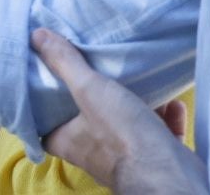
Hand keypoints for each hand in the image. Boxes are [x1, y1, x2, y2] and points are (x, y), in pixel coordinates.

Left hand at [32, 28, 207, 194]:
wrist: (168, 174)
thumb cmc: (121, 136)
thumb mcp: (89, 90)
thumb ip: (65, 64)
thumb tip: (37, 36)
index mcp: (70, 142)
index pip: (46, 129)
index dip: (44, 111)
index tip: (48, 86)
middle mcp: (95, 152)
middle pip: (88, 122)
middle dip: (94, 99)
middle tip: (96, 70)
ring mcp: (127, 156)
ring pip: (127, 126)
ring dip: (135, 102)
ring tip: (138, 76)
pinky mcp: (156, 157)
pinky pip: (160, 133)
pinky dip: (166, 115)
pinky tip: (172, 98)